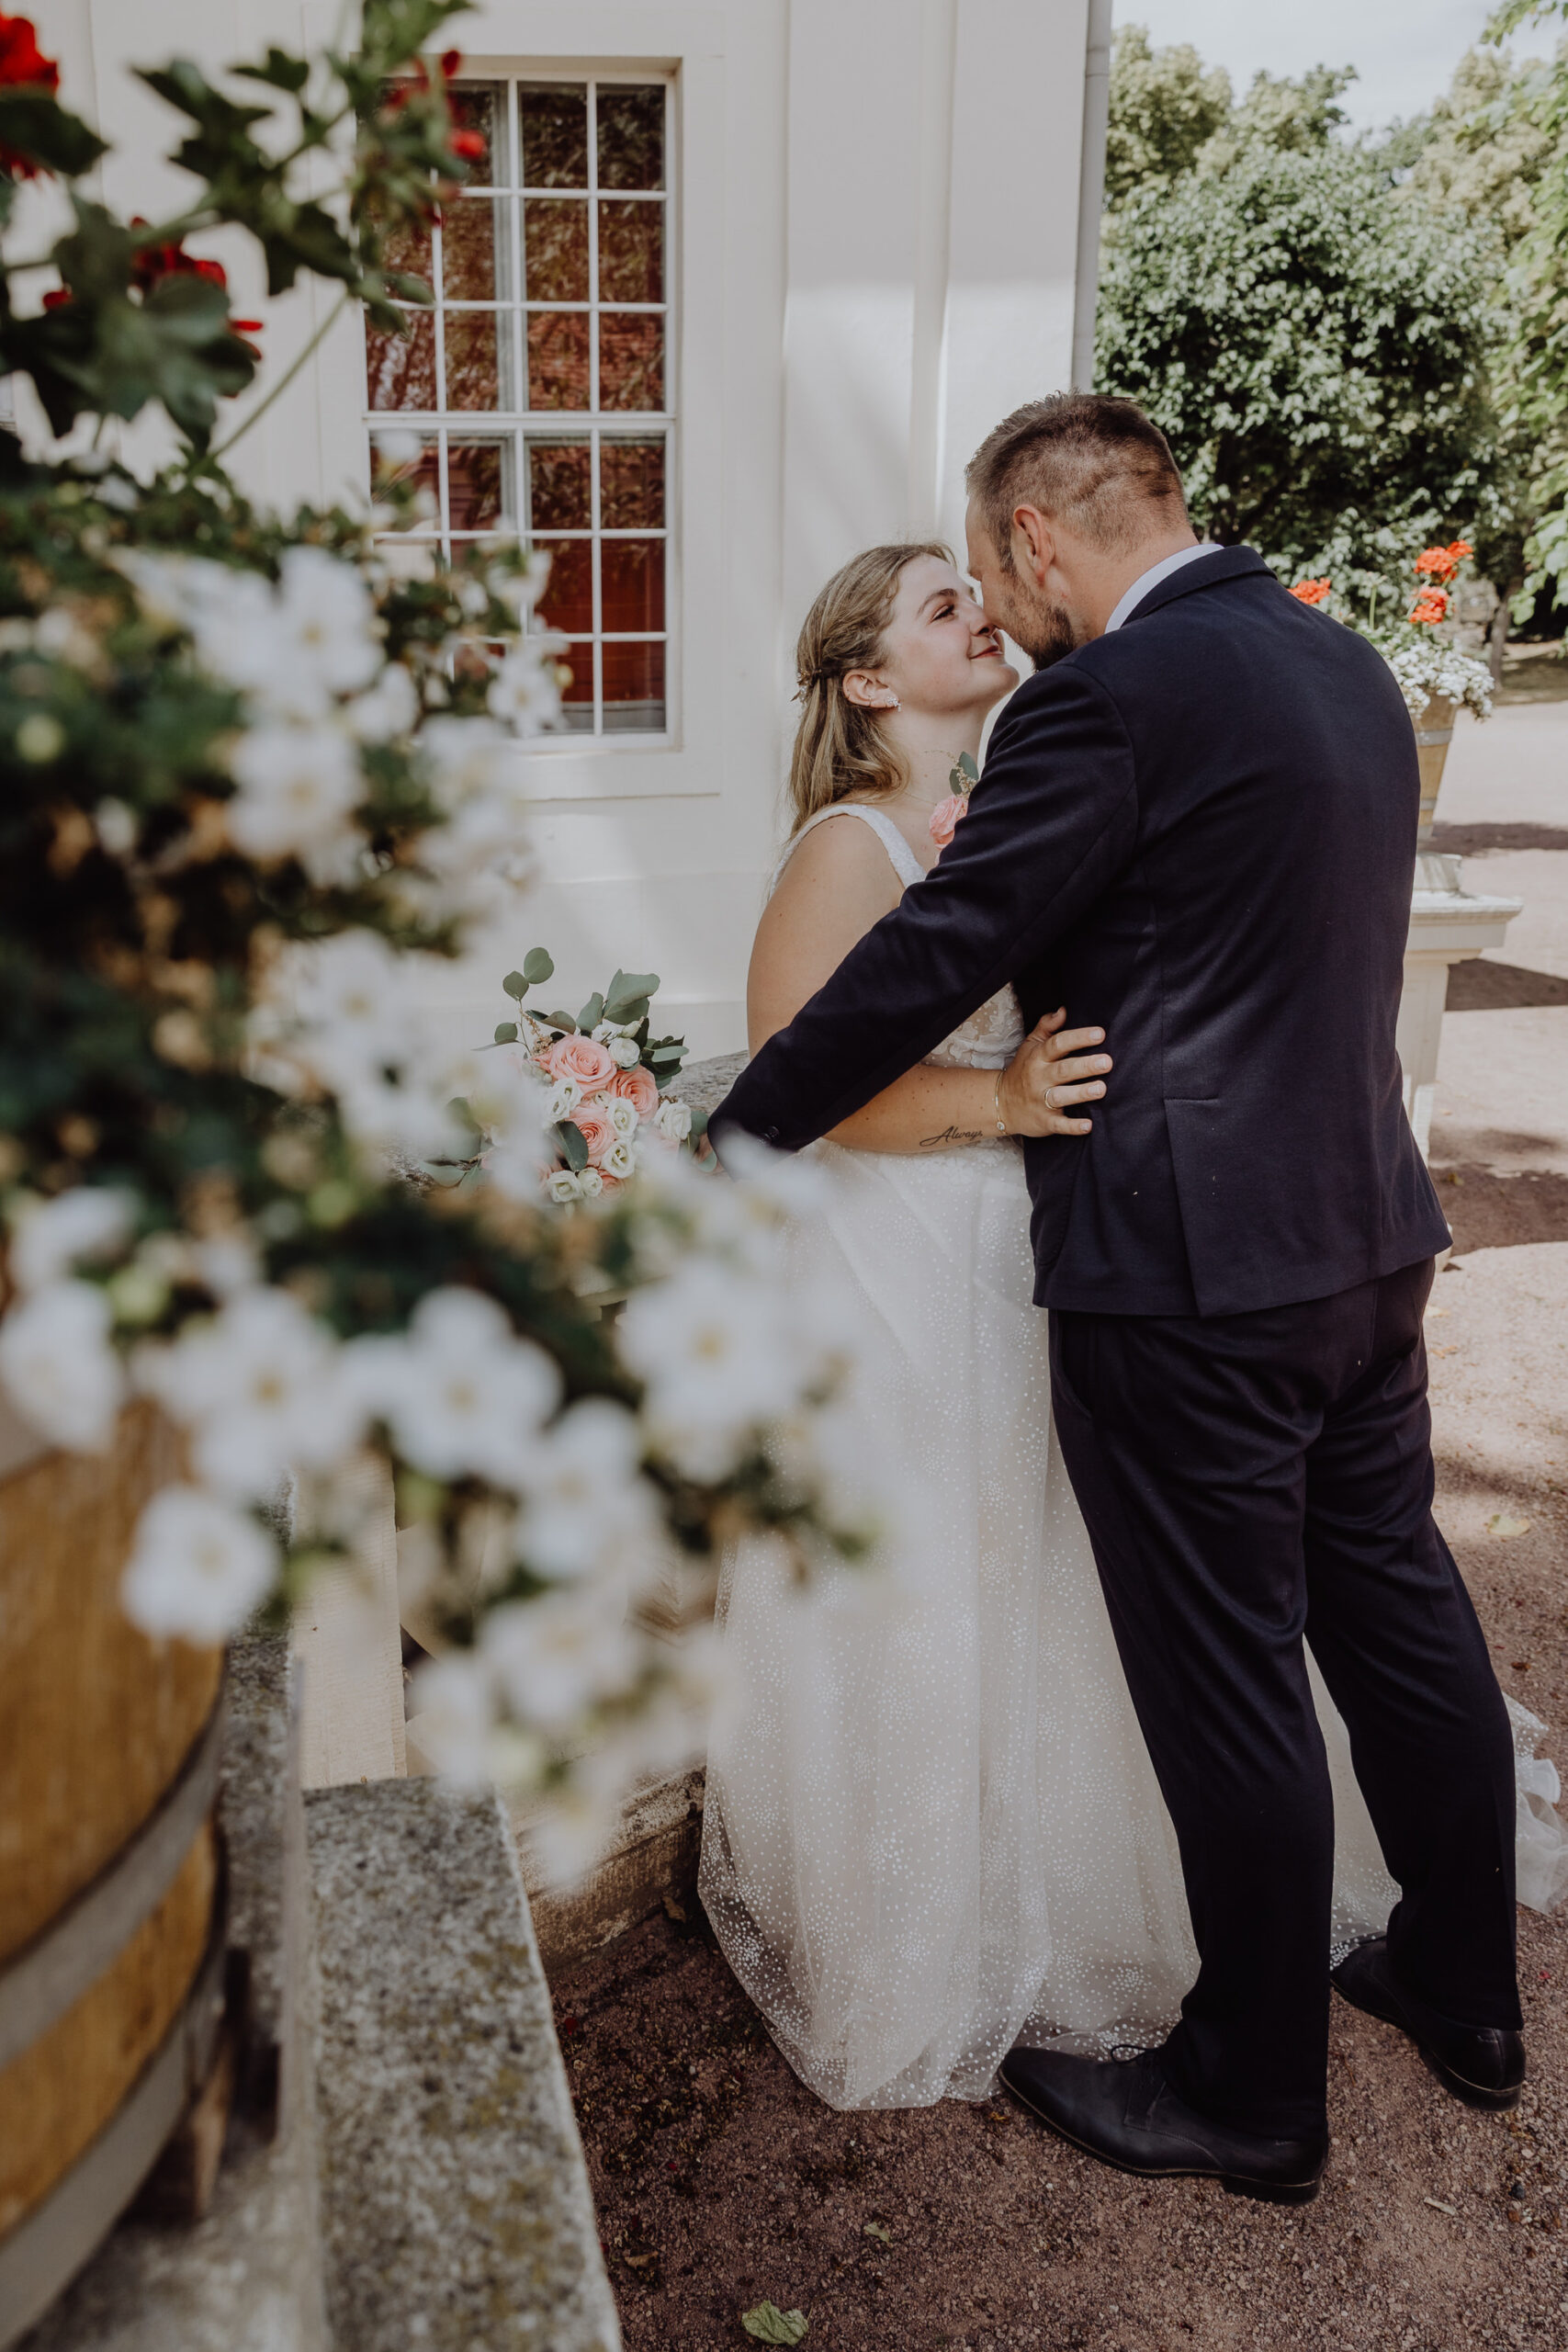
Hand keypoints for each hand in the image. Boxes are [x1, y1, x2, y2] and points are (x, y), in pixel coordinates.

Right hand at [995, 1007, 1110, 1138]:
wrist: (1001, 1103)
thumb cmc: (1023, 1070)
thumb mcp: (1031, 1045)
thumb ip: (1047, 1027)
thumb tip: (1064, 1010)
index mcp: (1038, 1057)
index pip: (1058, 1044)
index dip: (1078, 1038)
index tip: (1100, 1034)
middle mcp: (1039, 1078)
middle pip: (1063, 1070)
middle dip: (1085, 1066)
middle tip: (1106, 1062)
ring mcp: (1040, 1101)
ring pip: (1061, 1096)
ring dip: (1081, 1093)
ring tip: (1101, 1088)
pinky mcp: (1044, 1121)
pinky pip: (1058, 1125)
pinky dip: (1072, 1126)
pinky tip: (1088, 1125)